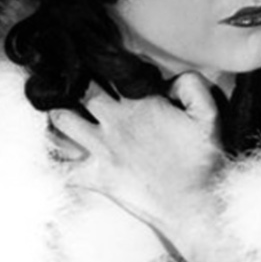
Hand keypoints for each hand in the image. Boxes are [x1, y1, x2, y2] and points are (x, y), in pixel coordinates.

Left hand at [49, 73, 223, 240]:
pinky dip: (54, 160)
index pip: (106, 72)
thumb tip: (170, 79)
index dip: (97, 62)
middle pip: (78, 92)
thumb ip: (191, 84)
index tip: (92, 57)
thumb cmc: (202, 159)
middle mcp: (114, 123)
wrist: (194, 204)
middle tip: (67, 77)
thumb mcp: (208, 113)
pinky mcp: (97, 178)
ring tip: (57, 108)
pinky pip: (63, 168)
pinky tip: (52, 154)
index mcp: (139, 104)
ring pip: (62, 122)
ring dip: (57, 114)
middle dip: (70, 82)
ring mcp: (101, 151)